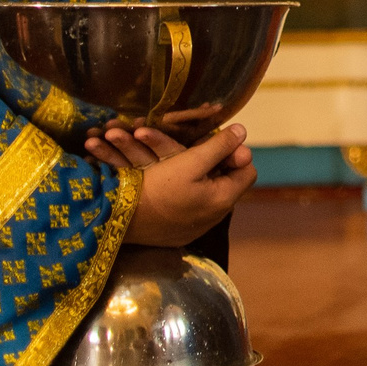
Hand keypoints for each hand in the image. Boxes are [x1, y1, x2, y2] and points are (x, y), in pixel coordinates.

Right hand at [88, 123, 257, 247]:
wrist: (118, 220)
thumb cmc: (157, 188)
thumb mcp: (190, 161)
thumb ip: (219, 146)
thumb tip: (242, 132)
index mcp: (223, 199)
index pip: (247, 171)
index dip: (235, 153)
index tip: (215, 142)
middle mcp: (214, 217)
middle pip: (225, 181)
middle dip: (213, 161)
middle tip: (194, 147)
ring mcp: (195, 228)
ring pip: (206, 193)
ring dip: (197, 174)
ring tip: (180, 160)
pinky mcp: (177, 233)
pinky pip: (189, 206)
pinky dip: (184, 191)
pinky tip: (168, 180)